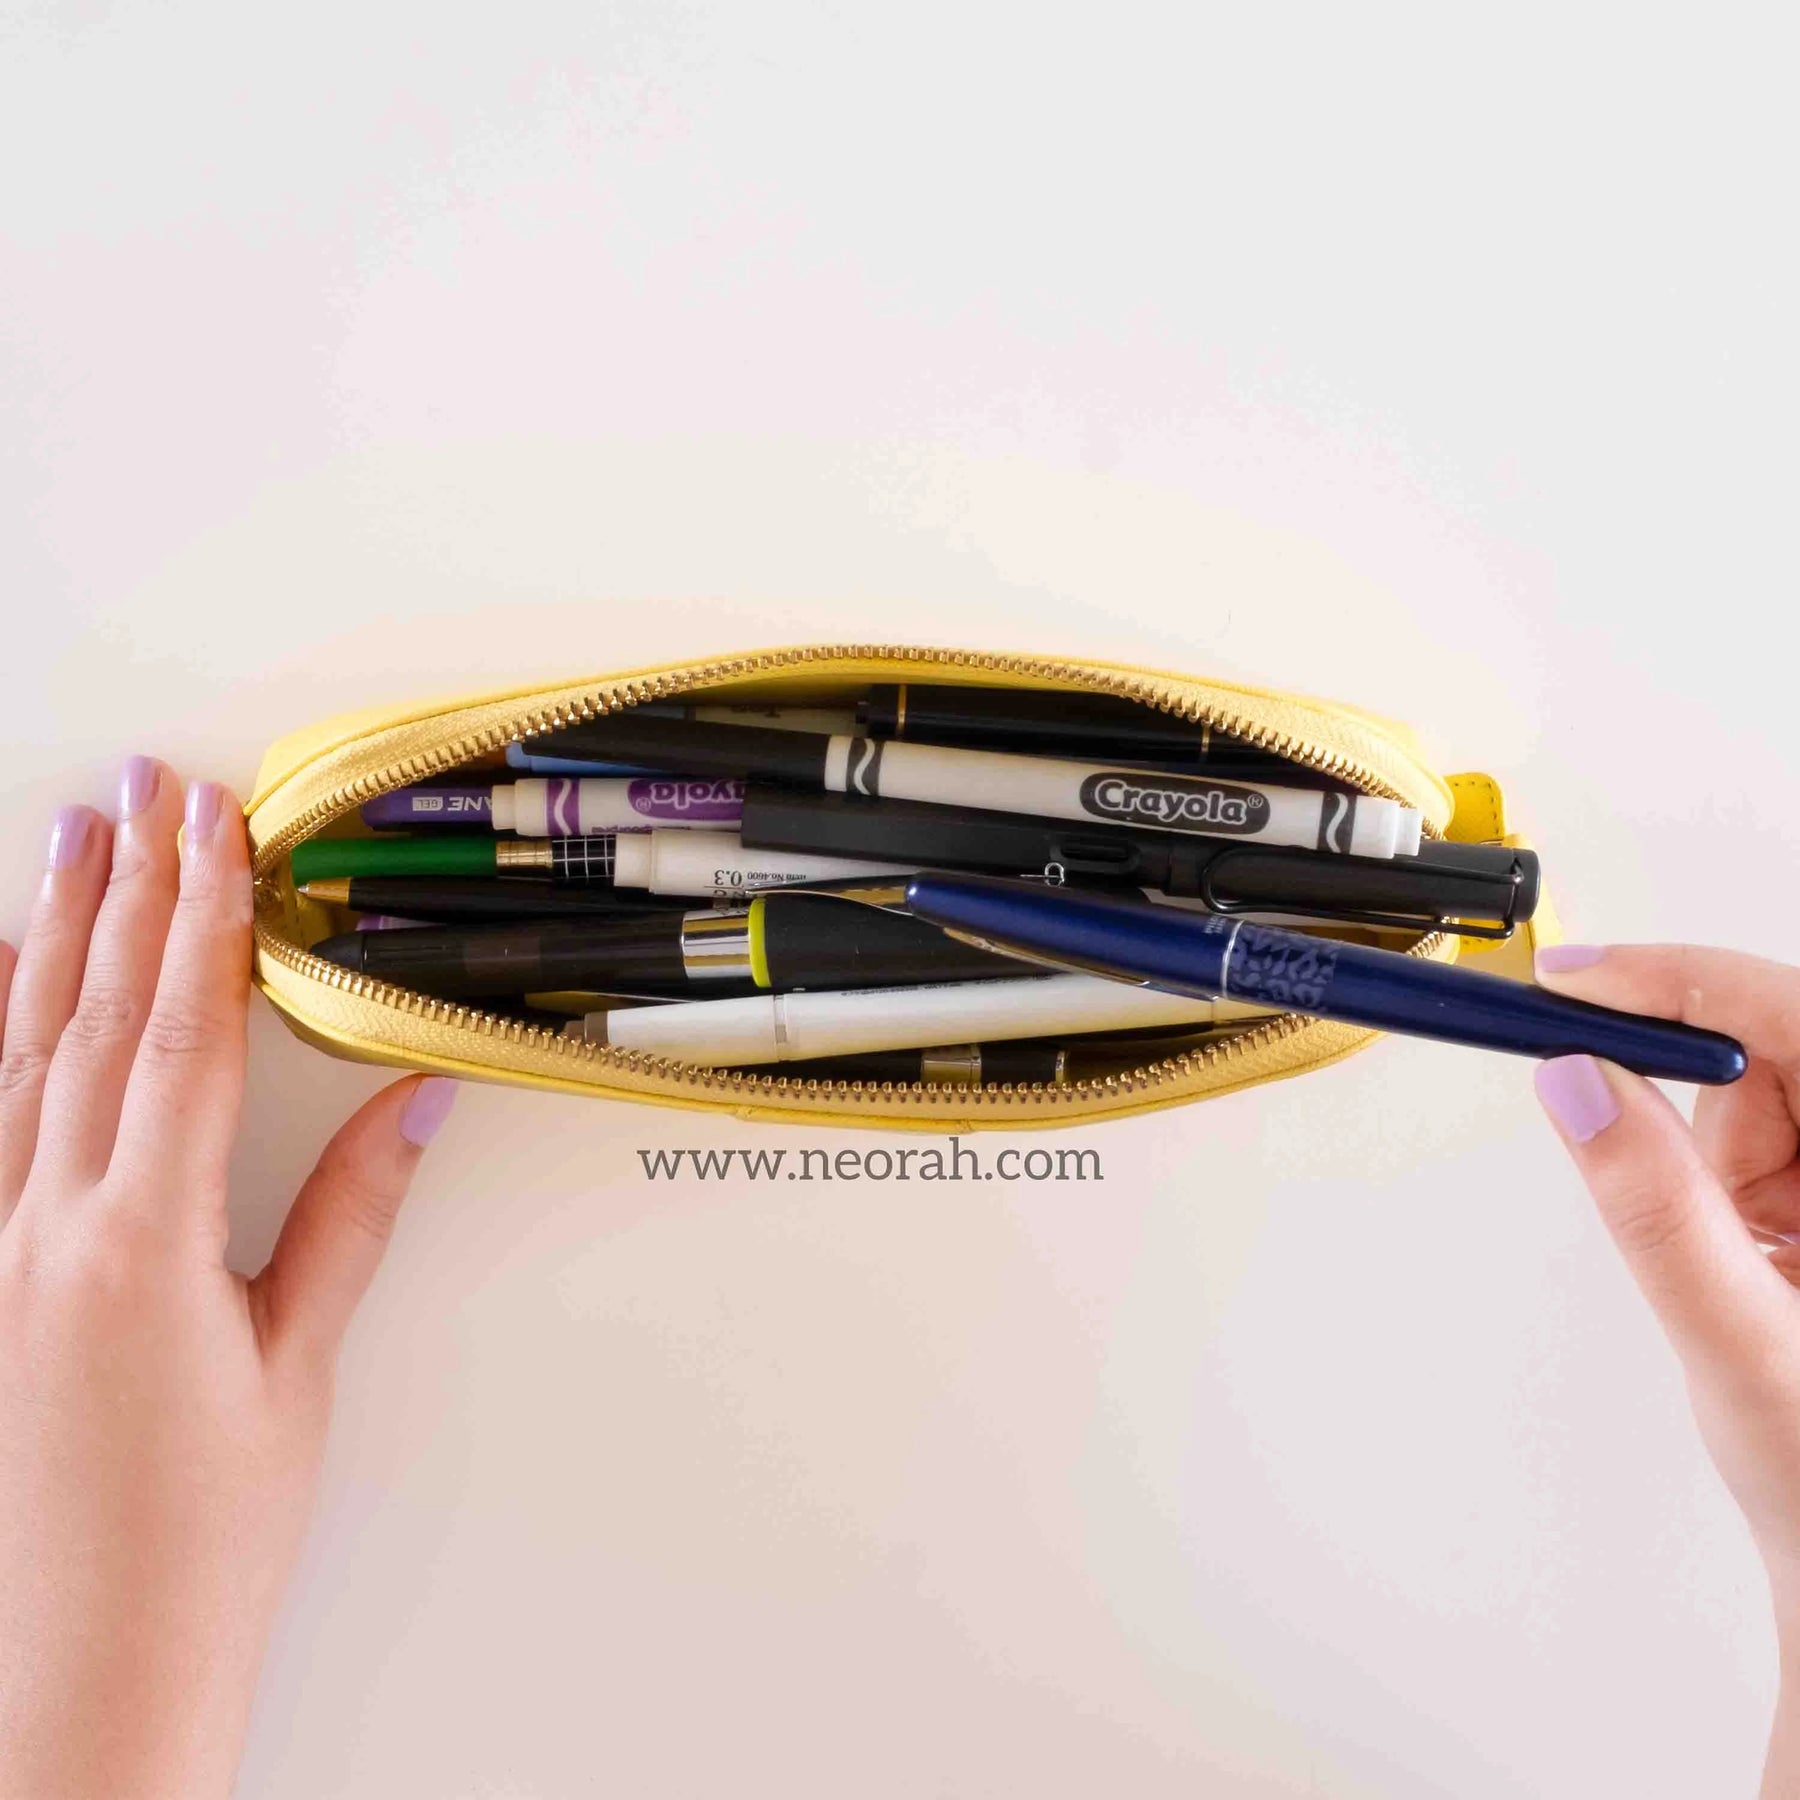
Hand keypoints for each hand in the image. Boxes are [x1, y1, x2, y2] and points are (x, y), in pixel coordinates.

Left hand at [0, 759, 457, 1799]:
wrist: (77, 1673)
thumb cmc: (202, 1535)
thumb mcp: (295, 1371)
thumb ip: (348, 1219)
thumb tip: (414, 1101)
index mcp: (140, 1242)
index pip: (182, 1038)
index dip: (204, 921)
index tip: (219, 831)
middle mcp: (39, 1229)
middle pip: (90, 1019)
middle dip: (125, 891)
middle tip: (143, 790)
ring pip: (13, 1053)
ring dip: (47, 935)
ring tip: (69, 840)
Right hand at [1534, 944, 1799, 1794]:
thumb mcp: (1739, 1347)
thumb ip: (1657, 1210)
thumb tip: (1576, 1084)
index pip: (1787, 1014)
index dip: (1679, 980)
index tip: (1569, 979)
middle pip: (1767, 1048)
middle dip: (1692, 1110)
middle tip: (1683, 1205)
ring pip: (1750, 1096)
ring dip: (1706, 1167)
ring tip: (1739, 1276)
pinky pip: (1747, 1142)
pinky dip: (1712, 1190)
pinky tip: (1748, 1269)